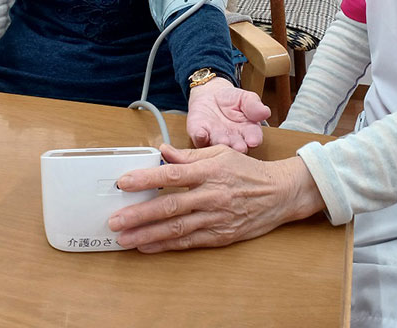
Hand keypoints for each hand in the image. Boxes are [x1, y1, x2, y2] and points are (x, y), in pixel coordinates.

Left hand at [108, 143, 324, 252]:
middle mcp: (211, 195)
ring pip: (176, 228)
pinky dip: (166, 246)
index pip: (172, 174)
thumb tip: (162, 150)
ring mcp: (216, 218)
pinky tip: (148, 246)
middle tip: (116, 220)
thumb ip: (189, 155)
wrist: (280, 193)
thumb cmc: (248, 171)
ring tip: (124, 238)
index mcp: (209, 171)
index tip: (123, 183)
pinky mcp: (221, 235)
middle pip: (170, 206)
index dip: (146, 178)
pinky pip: (189, 242)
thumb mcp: (220, 153)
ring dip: (147, 234)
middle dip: (139, 214)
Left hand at [186, 77, 270, 152]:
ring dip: (219, 143)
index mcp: (248, 132)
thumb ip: (254, 106)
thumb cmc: (232, 100)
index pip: (253, 137)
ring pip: (217, 144)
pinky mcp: (199, 134)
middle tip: (239, 147)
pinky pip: (199, 138)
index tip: (254, 141)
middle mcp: (232, 140)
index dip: (254, 139)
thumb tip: (266, 112)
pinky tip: (202, 134)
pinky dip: (199, 137)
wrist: (211, 95)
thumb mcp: (246, 99)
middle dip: (237, 147)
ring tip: (223, 141)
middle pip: (236, 146)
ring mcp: (215, 138)